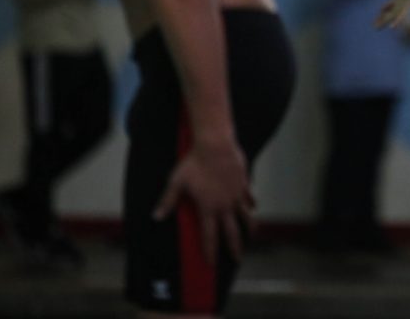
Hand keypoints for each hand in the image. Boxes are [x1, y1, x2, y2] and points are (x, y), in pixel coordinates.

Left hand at [153, 136, 253, 262]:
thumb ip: (168, 201)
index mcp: (208, 209)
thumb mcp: (177, 182)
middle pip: (232, 232)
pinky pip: (249, 197)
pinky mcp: (244, 183)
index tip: (211, 264)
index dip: (210, 252)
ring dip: (249, 228)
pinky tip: (253, 206)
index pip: (209, 236)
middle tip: (238, 260)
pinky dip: (251, 203)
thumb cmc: (194, 163)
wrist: (215, 145)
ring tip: (252, 235)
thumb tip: (156, 217)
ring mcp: (236, 195)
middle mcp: (225, 206)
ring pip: (246, 216)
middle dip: (234, 248)